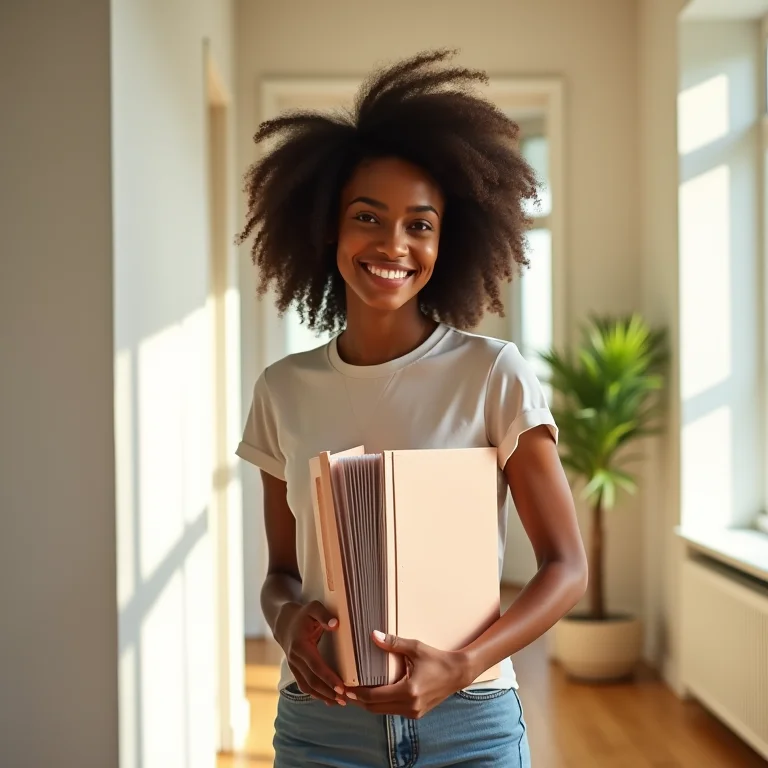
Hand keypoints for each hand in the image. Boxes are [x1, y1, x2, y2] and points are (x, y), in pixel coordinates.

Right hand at [276, 600, 346, 705]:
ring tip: (340, 703)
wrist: (284, 622)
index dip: (328, 678)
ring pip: (307, 686)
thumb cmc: (303, 614)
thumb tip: (335, 624)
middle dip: (328, 692)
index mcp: (300, 646)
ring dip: (323, 696)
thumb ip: (324, 614)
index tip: (341, 688)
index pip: (315, 666)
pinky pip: (305, 685)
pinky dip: (316, 694)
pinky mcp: (295, 670)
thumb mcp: (313, 608)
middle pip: (312, 680)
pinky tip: (328, 699)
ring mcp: (293, 666)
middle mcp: (295, 659)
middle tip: (345, 699)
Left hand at [350, 631, 470, 717]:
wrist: (458, 673)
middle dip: (358, 700)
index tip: (344, 686)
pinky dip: (380, 705)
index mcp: (408, 691)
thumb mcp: (415, 648)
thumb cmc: (437, 659)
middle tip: (344, 690)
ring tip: (354, 693)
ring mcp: (414, 712)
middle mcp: (410, 706)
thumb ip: (393, 643)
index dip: (356, 693)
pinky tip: (373, 695)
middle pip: (374, 708)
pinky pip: (392, 711)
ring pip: (382, 711)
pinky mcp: (416, 713)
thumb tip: (373, 635)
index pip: (374, 697)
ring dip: (368, 704)